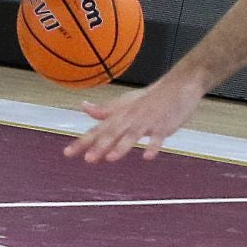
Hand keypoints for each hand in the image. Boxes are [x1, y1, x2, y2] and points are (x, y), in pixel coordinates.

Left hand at [64, 71, 206, 161]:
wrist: (178, 86)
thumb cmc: (149, 97)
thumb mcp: (124, 103)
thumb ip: (104, 110)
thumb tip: (84, 107)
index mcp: (120, 115)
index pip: (97, 130)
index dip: (83, 142)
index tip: (68, 153)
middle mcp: (130, 119)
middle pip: (112, 134)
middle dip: (100, 146)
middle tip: (88, 159)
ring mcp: (147, 122)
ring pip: (132, 136)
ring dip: (122, 147)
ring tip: (111, 158)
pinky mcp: (163, 126)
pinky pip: (158, 138)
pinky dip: (153, 146)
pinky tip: (147, 157)